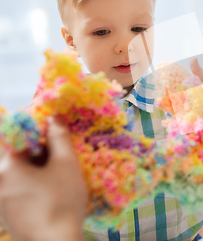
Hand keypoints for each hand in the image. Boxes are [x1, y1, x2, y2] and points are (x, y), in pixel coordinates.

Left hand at [0, 117, 86, 240]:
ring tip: (57, 176)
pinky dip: (30, 186)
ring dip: (34, 170)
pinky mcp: (6, 216)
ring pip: (15, 175)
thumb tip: (54, 116)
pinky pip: (15, 191)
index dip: (34, 132)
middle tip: (58, 156)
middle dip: (36, 152)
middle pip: (14, 157)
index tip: (51, 134)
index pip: (14, 138)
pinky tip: (49, 193)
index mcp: (6, 167)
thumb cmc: (62, 201)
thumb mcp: (67, 164)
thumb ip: (59, 137)